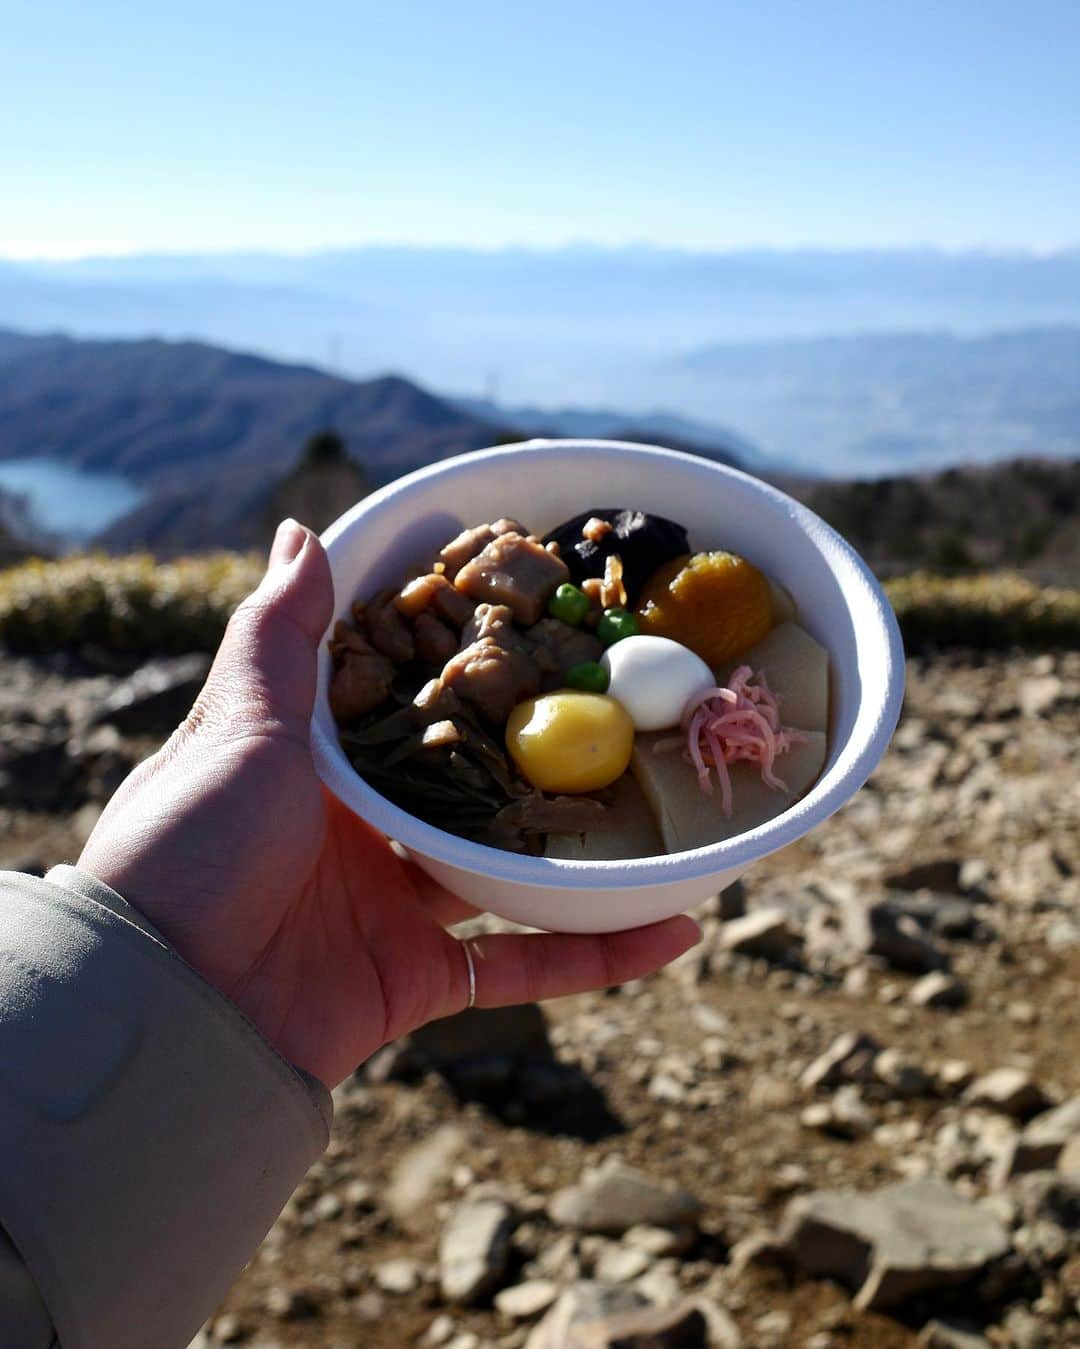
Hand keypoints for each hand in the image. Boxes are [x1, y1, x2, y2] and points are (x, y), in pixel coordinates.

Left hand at [79, 521, 699, 1087]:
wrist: (164, 1007)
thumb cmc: (188, 847)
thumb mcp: (235, 728)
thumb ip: (279, 636)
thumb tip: (302, 531)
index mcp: (325, 760)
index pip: (417, 699)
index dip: (478, 662)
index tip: (548, 620)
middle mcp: (367, 825)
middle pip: (480, 782)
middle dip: (552, 753)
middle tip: (636, 711)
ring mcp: (398, 902)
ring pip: (516, 869)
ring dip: (591, 850)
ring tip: (671, 812)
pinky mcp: (420, 977)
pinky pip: (527, 962)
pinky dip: (599, 953)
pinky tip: (677, 927)